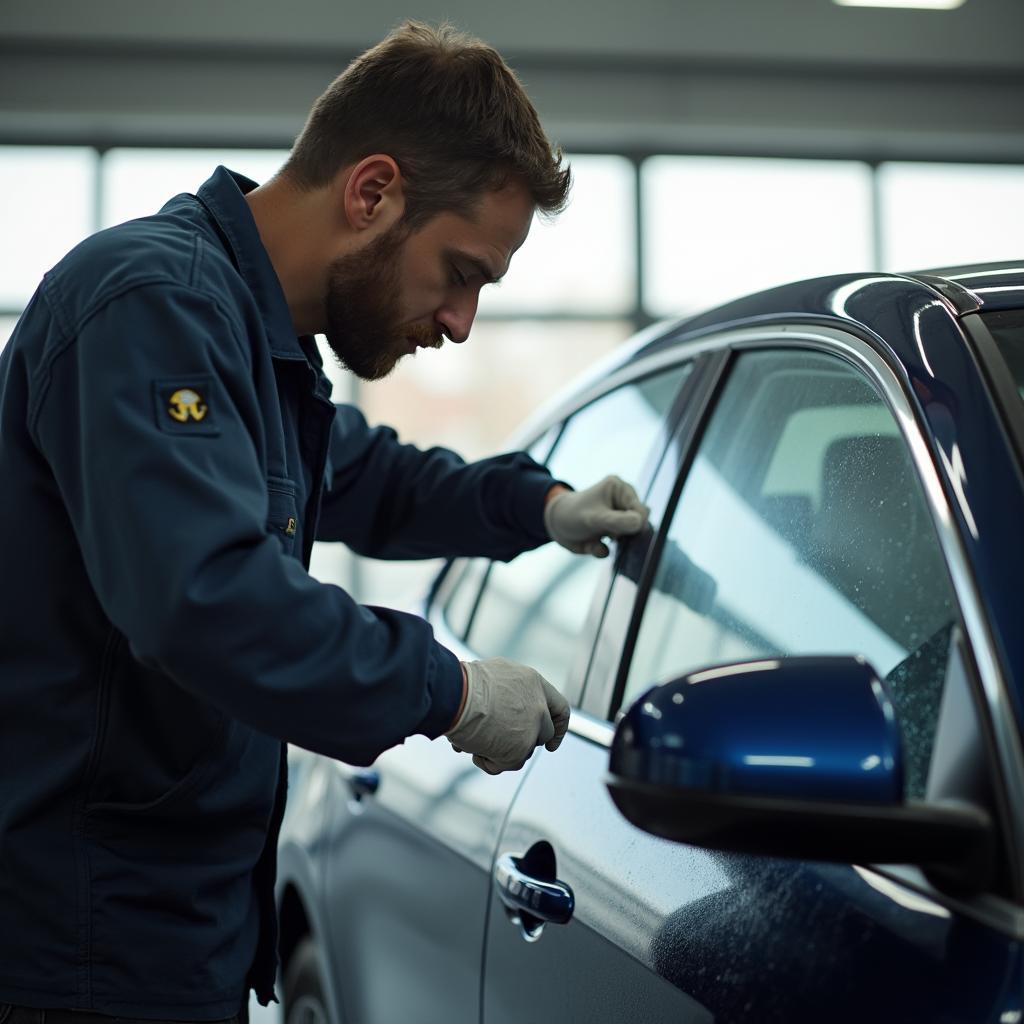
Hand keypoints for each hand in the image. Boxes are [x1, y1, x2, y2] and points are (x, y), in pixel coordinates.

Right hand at [446, 658, 570, 774]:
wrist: (455, 695)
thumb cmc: (464, 685)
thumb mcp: (494, 679)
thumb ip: (509, 695)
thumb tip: (503, 716)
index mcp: (533, 683)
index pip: (559, 708)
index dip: (558, 727)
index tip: (550, 744)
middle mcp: (538, 706)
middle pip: (543, 734)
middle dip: (522, 742)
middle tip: (499, 742)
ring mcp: (531, 729)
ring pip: (523, 751)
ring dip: (500, 750)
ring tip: (473, 739)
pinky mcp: (519, 749)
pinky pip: (506, 764)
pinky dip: (489, 762)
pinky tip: (471, 749)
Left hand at [544, 475, 648, 556]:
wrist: (554, 527)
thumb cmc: (572, 515)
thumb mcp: (594, 519)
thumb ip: (618, 521)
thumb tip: (641, 523)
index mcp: (619, 489)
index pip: (640, 511)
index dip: (633, 526)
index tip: (617, 533)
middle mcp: (623, 500)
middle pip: (639, 524)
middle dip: (623, 535)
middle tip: (606, 535)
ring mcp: (619, 516)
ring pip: (631, 537)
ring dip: (614, 544)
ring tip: (597, 537)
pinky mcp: (613, 531)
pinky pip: (617, 547)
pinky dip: (604, 550)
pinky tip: (592, 544)